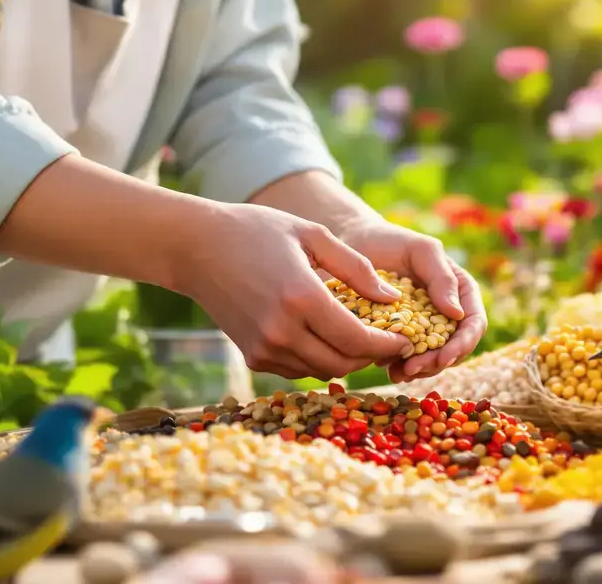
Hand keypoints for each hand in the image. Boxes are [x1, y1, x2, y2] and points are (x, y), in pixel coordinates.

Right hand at [178, 204, 410, 379]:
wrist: (196, 249)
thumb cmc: (257, 231)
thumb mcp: (313, 235)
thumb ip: (357, 268)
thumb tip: (393, 300)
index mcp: (302, 297)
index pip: (358, 339)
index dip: (387, 344)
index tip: (405, 338)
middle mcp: (282, 331)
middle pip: (343, 363)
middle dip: (370, 356)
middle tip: (388, 340)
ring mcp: (264, 348)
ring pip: (322, 370)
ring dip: (346, 359)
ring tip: (360, 338)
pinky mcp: (252, 357)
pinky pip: (298, 369)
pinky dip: (318, 359)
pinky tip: (325, 337)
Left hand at [336, 217, 486, 382]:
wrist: (355, 243)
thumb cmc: (392, 241)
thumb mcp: (421, 251)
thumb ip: (442, 278)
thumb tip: (457, 314)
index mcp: (460, 292)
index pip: (473, 323)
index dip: (462, 344)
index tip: (444, 357)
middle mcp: (444, 313)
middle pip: (453, 348)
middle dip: (436, 363)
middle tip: (413, 368)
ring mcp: (421, 327)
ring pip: (430, 358)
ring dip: (418, 370)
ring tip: (398, 372)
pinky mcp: (397, 335)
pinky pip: (404, 357)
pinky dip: (398, 366)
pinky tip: (385, 367)